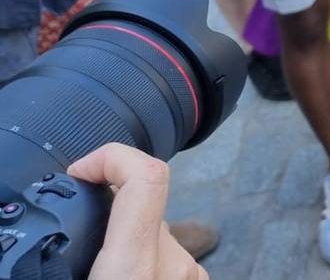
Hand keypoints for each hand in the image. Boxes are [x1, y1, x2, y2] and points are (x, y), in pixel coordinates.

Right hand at [68, 144, 206, 279]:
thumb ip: (44, 271)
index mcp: (134, 266)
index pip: (145, 175)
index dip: (112, 156)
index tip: (80, 171)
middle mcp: (171, 263)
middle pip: (142, 205)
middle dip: (107, 212)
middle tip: (70, 235)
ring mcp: (189, 272)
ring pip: (152, 232)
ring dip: (124, 240)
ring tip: (93, 267)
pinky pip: (165, 255)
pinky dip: (141, 259)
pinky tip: (120, 277)